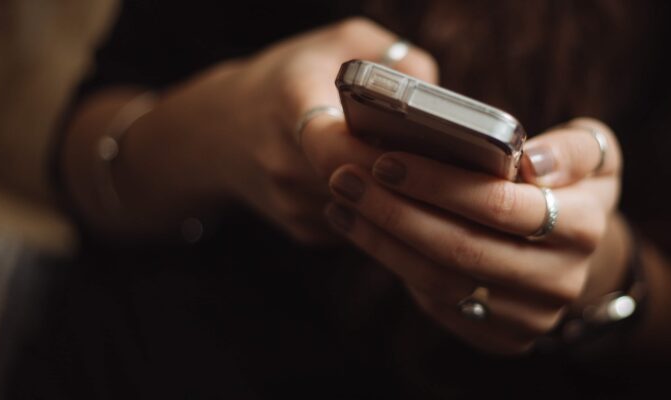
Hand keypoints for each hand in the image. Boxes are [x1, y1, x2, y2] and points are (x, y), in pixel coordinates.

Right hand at [89, 18, 436, 241]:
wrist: (219, 131)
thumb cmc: (290, 78)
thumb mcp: (339, 42)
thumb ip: (393, 57)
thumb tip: (439, 96)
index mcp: (289, 105)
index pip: (334, 145)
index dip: (380, 153)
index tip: (420, 147)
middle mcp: (284, 162)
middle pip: (361, 185)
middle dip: (407, 178)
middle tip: (451, 167)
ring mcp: (291, 204)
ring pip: (366, 211)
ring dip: (400, 198)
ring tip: (434, 177)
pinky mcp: (303, 231)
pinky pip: (359, 226)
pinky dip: (382, 211)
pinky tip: (396, 189)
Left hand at [325, 118, 622, 352]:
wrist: (574, 251)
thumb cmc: (571, 185)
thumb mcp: (593, 153)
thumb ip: (573, 148)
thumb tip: (532, 162)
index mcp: (584, 226)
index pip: (500, 205)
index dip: (438, 184)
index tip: (386, 159)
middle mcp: (561, 280)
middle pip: (461, 249)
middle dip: (395, 212)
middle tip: (346, 178)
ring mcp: (530, 317)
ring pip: (441, 282)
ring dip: (382, 241)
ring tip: (343, 202)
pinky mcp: (502, 338)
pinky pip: (438, 305)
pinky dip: (394, 265)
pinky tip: (363, 230)